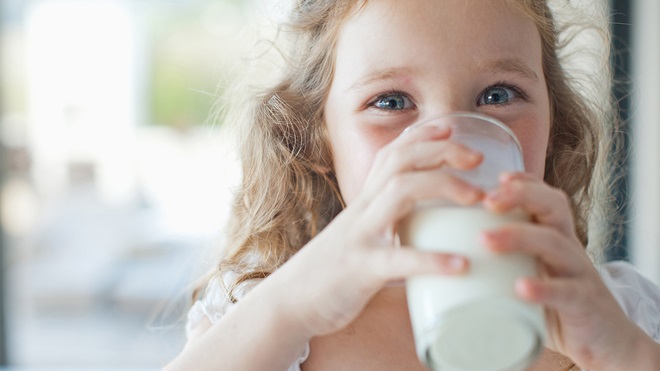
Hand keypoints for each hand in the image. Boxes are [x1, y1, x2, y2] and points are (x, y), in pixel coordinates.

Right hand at [273, 124, 480, 337]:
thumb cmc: (333, 272)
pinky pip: (398, 259)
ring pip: (399, 192)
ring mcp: (360, 237)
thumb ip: (389, 228)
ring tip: (477, 198)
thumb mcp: (361, 238)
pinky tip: (461, 265)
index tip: (452, 126)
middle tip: (477, 159)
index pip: (391, 154)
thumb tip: (429, 235)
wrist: (291, 302)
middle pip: (399, 161)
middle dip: (440, 150)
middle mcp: (362, 211)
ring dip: (442, 186)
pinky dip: (431, 259)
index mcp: (365, 203)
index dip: (421, 135)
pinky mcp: (360, 269)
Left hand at [482, 172, 653, 369]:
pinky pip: (566, 291)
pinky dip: (543, 288)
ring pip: (554, 243)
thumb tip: (447, 258)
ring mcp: (579, 274)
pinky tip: (520, 287)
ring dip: (518, 237)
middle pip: (552, 207)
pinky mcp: (584, 304)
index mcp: (555, 238)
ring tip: (486, 239)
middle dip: (521, 196)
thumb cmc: (556, 305)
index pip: (545, 198)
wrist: (605, 342)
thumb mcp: (531, 274)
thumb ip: (502, 262)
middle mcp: (568, 248)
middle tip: (486, 201)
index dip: (525, 182)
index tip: (497, 177)